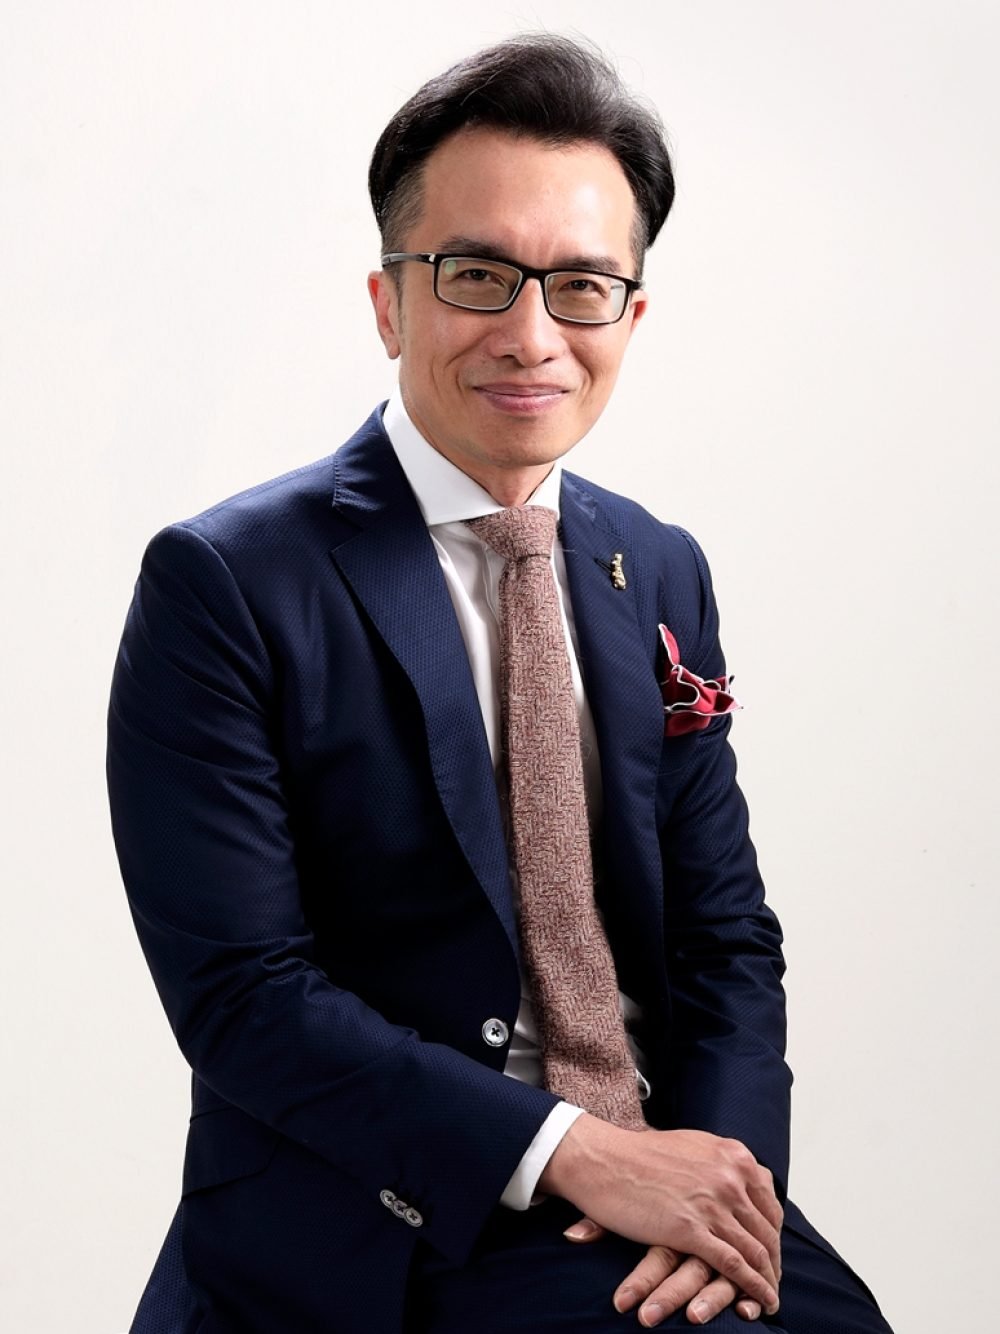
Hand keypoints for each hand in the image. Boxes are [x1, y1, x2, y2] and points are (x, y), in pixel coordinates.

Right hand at [538, 1117, 781, 1314]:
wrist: (602, 1160)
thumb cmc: (638, 1154)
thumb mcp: (691, 1146)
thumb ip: (718, 1162)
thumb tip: (734, 1175)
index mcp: (733, 1155)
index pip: (768, 1203)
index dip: (773, 1233)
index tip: (771, 1251)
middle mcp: (730, 1177)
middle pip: (767, 1229)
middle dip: (773, 1260)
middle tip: (772, 1281)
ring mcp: (713, 1203)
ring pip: (756, 1250)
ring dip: (768, 1279)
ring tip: (770, 1299)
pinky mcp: (691, 1230)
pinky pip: (735, 1265)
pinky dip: (754, 1288)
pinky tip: (762, 1303)